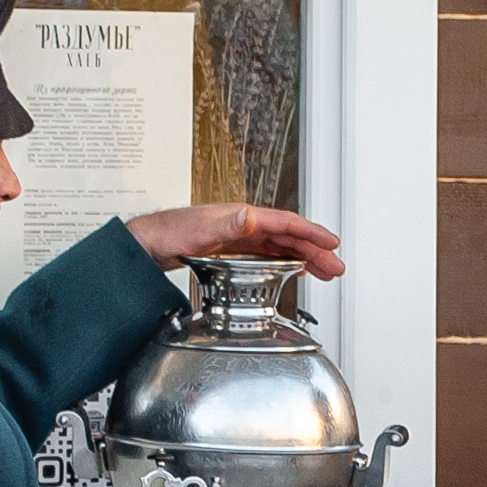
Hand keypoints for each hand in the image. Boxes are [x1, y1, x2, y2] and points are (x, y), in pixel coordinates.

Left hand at [126, 201, 344, 282]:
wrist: (150, 243)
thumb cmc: (171, 232)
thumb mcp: (202, 230)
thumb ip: (229, 225)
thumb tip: (252, 216)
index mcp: (243, 217)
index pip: (285, 223)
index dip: (311, 233)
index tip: (331, 243)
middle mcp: (245, 224)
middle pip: (289, 236)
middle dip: (315, 250)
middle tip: (335, 266)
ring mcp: (241, 236)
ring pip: (282, 245)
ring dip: (305, 257)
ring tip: (325, 270)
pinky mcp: (234, 249)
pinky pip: (269, 253)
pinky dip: (287, 260)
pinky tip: (295, 268)